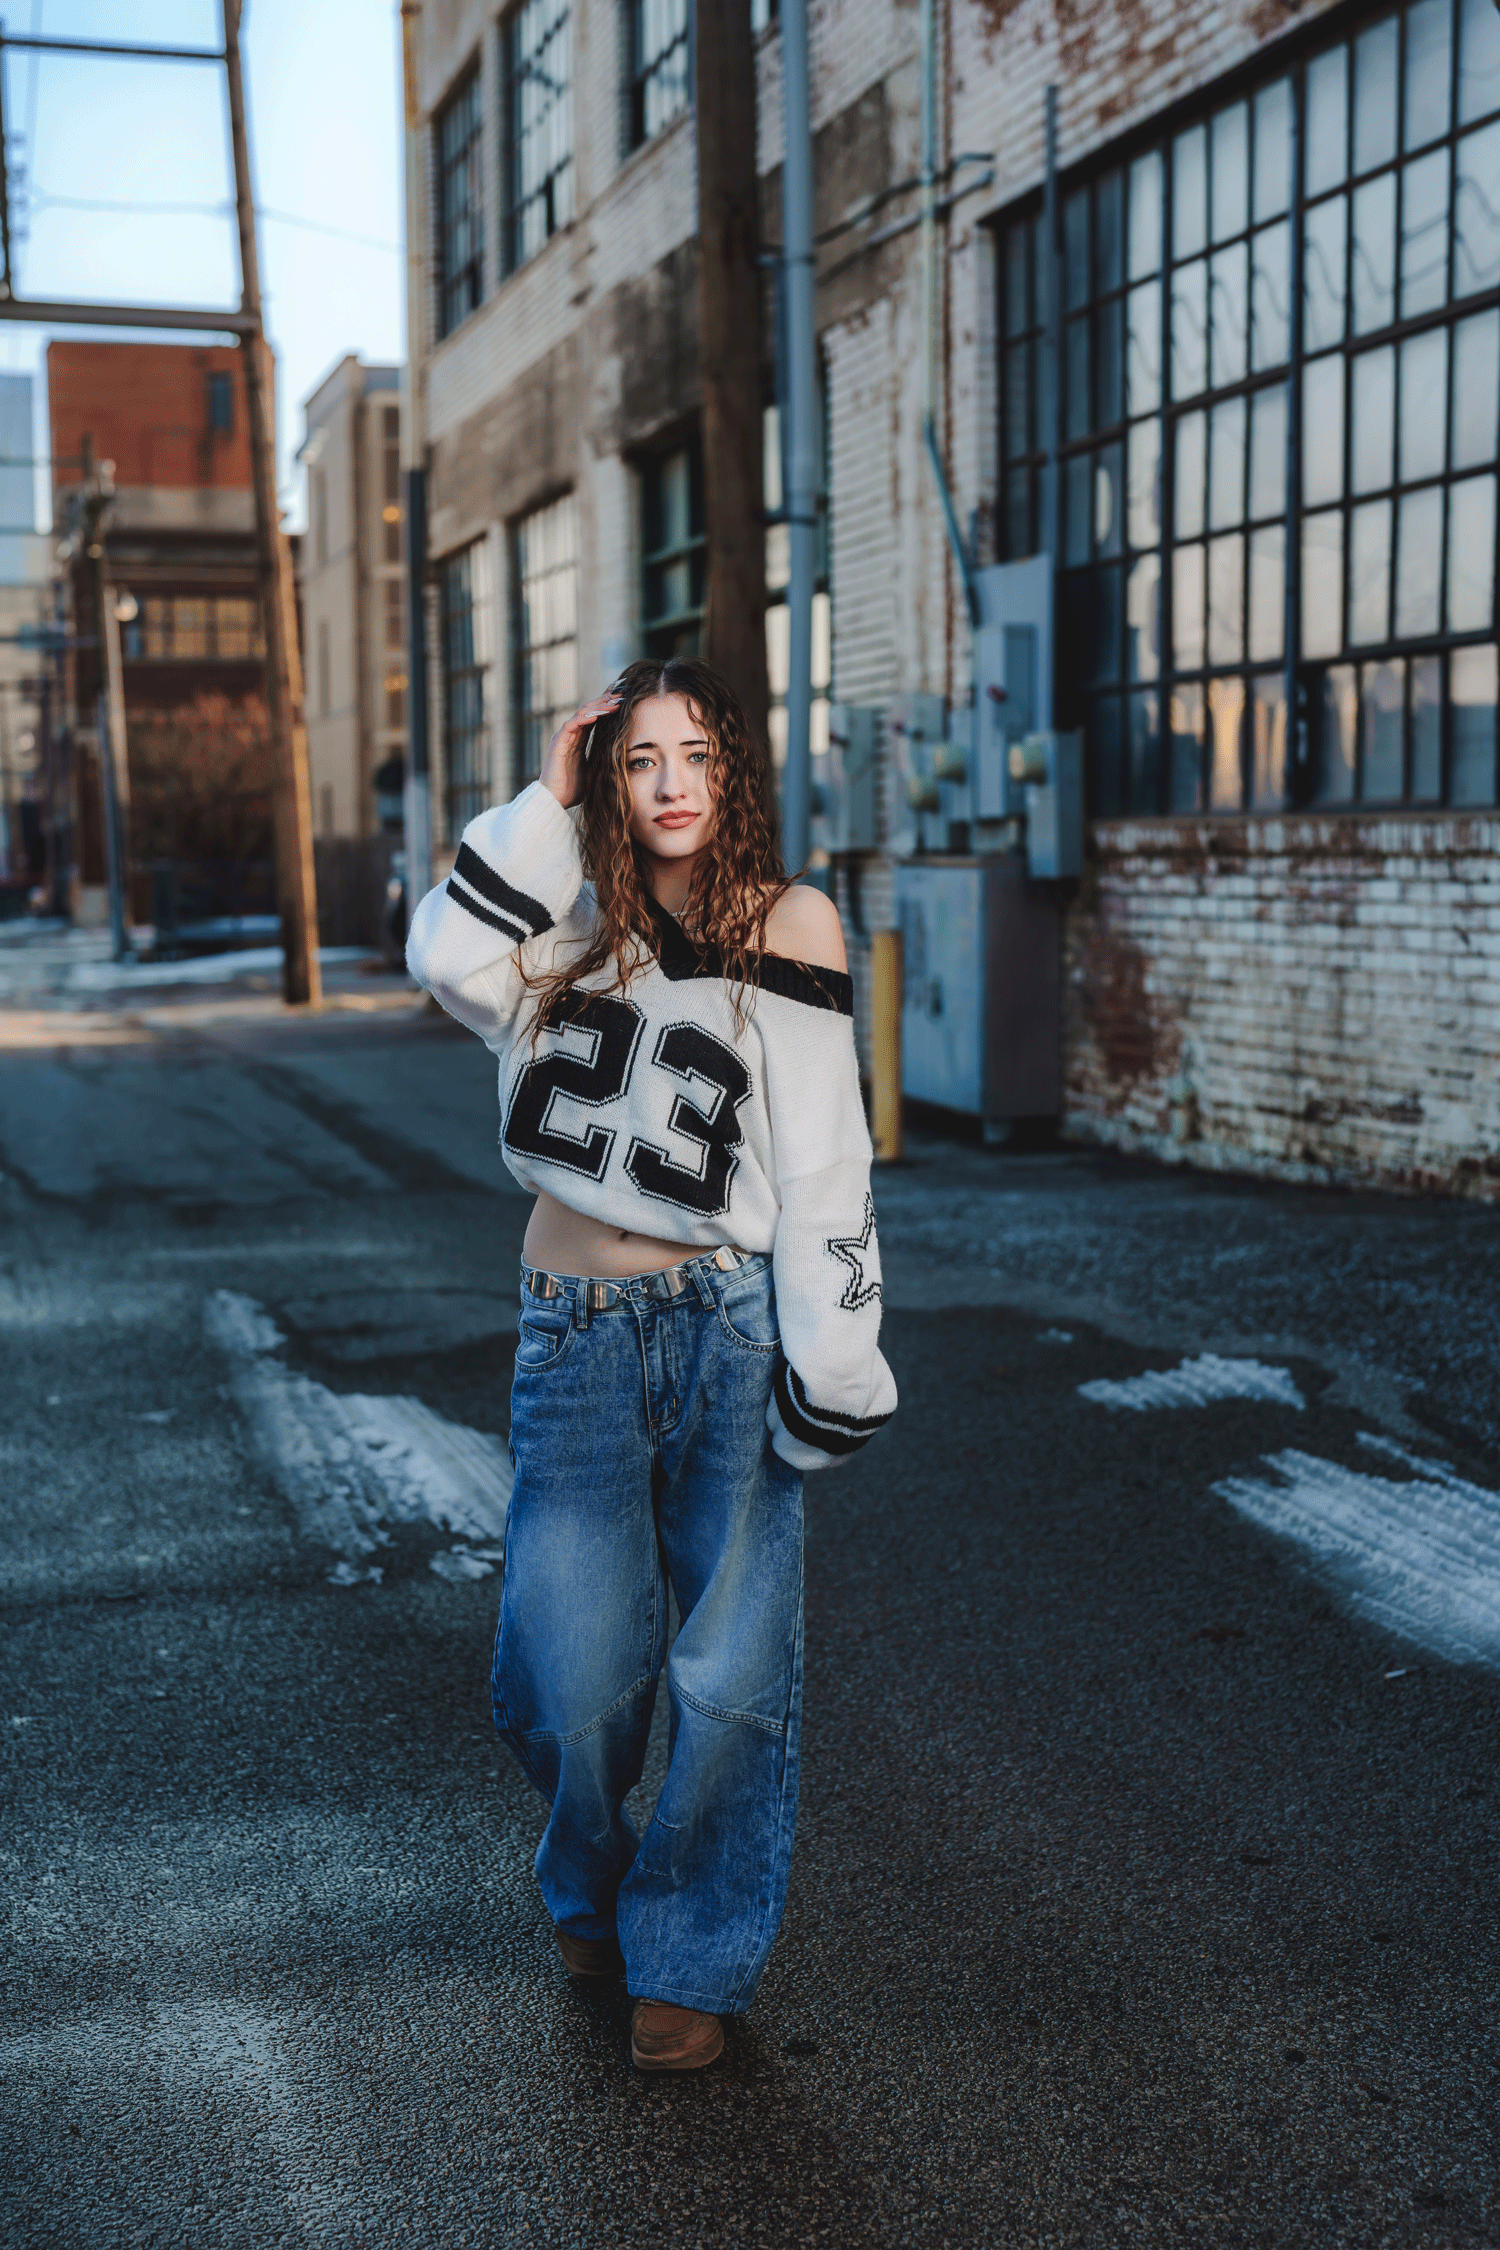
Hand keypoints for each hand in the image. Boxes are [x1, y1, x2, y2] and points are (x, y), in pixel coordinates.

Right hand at [539, 693, 622, 809]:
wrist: (555, 800)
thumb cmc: (574, 789)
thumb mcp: (595, 770)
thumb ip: (603, 759)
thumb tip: (624, 756)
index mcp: (579, 740)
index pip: (594, 717)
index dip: (607, 707)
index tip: (624, 700)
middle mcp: (571, 735)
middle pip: (589, 711)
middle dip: (605, 701)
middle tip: (622, 694)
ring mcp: (563, 738)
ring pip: (581, 714)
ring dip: (598, 707)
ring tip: (614, 703)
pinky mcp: (558, 743)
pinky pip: (571, 725)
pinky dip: (583, 718)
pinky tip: (597, 714)